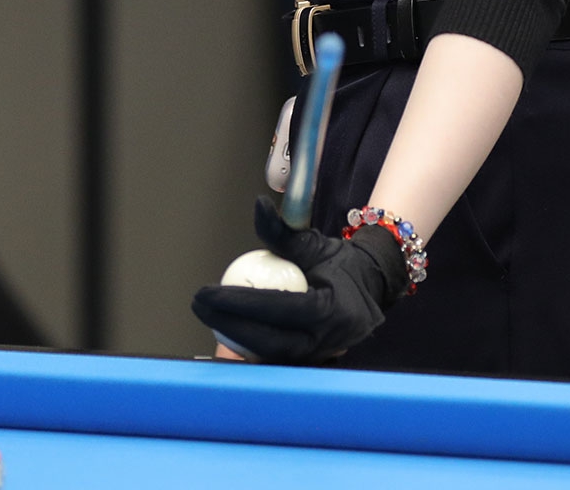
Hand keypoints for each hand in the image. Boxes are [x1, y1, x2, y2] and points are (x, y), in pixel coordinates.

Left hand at [191, 198, 404, 363]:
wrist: (370, 286)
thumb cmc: (337, 262)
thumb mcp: (310, 243)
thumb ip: (280, 230)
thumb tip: (258, 206)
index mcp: (331, 309)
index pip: (278, 308)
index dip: (239, 302)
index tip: (208, 292)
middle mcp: (328, 339)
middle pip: (270, 339)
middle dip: (228, 324)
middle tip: (199, 305)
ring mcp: (321, 356)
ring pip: (271, 354)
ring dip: (235, 337)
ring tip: (207, 315)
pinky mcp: (312, 362)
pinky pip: (276, 356)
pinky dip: (250, 343)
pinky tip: (226, 328)